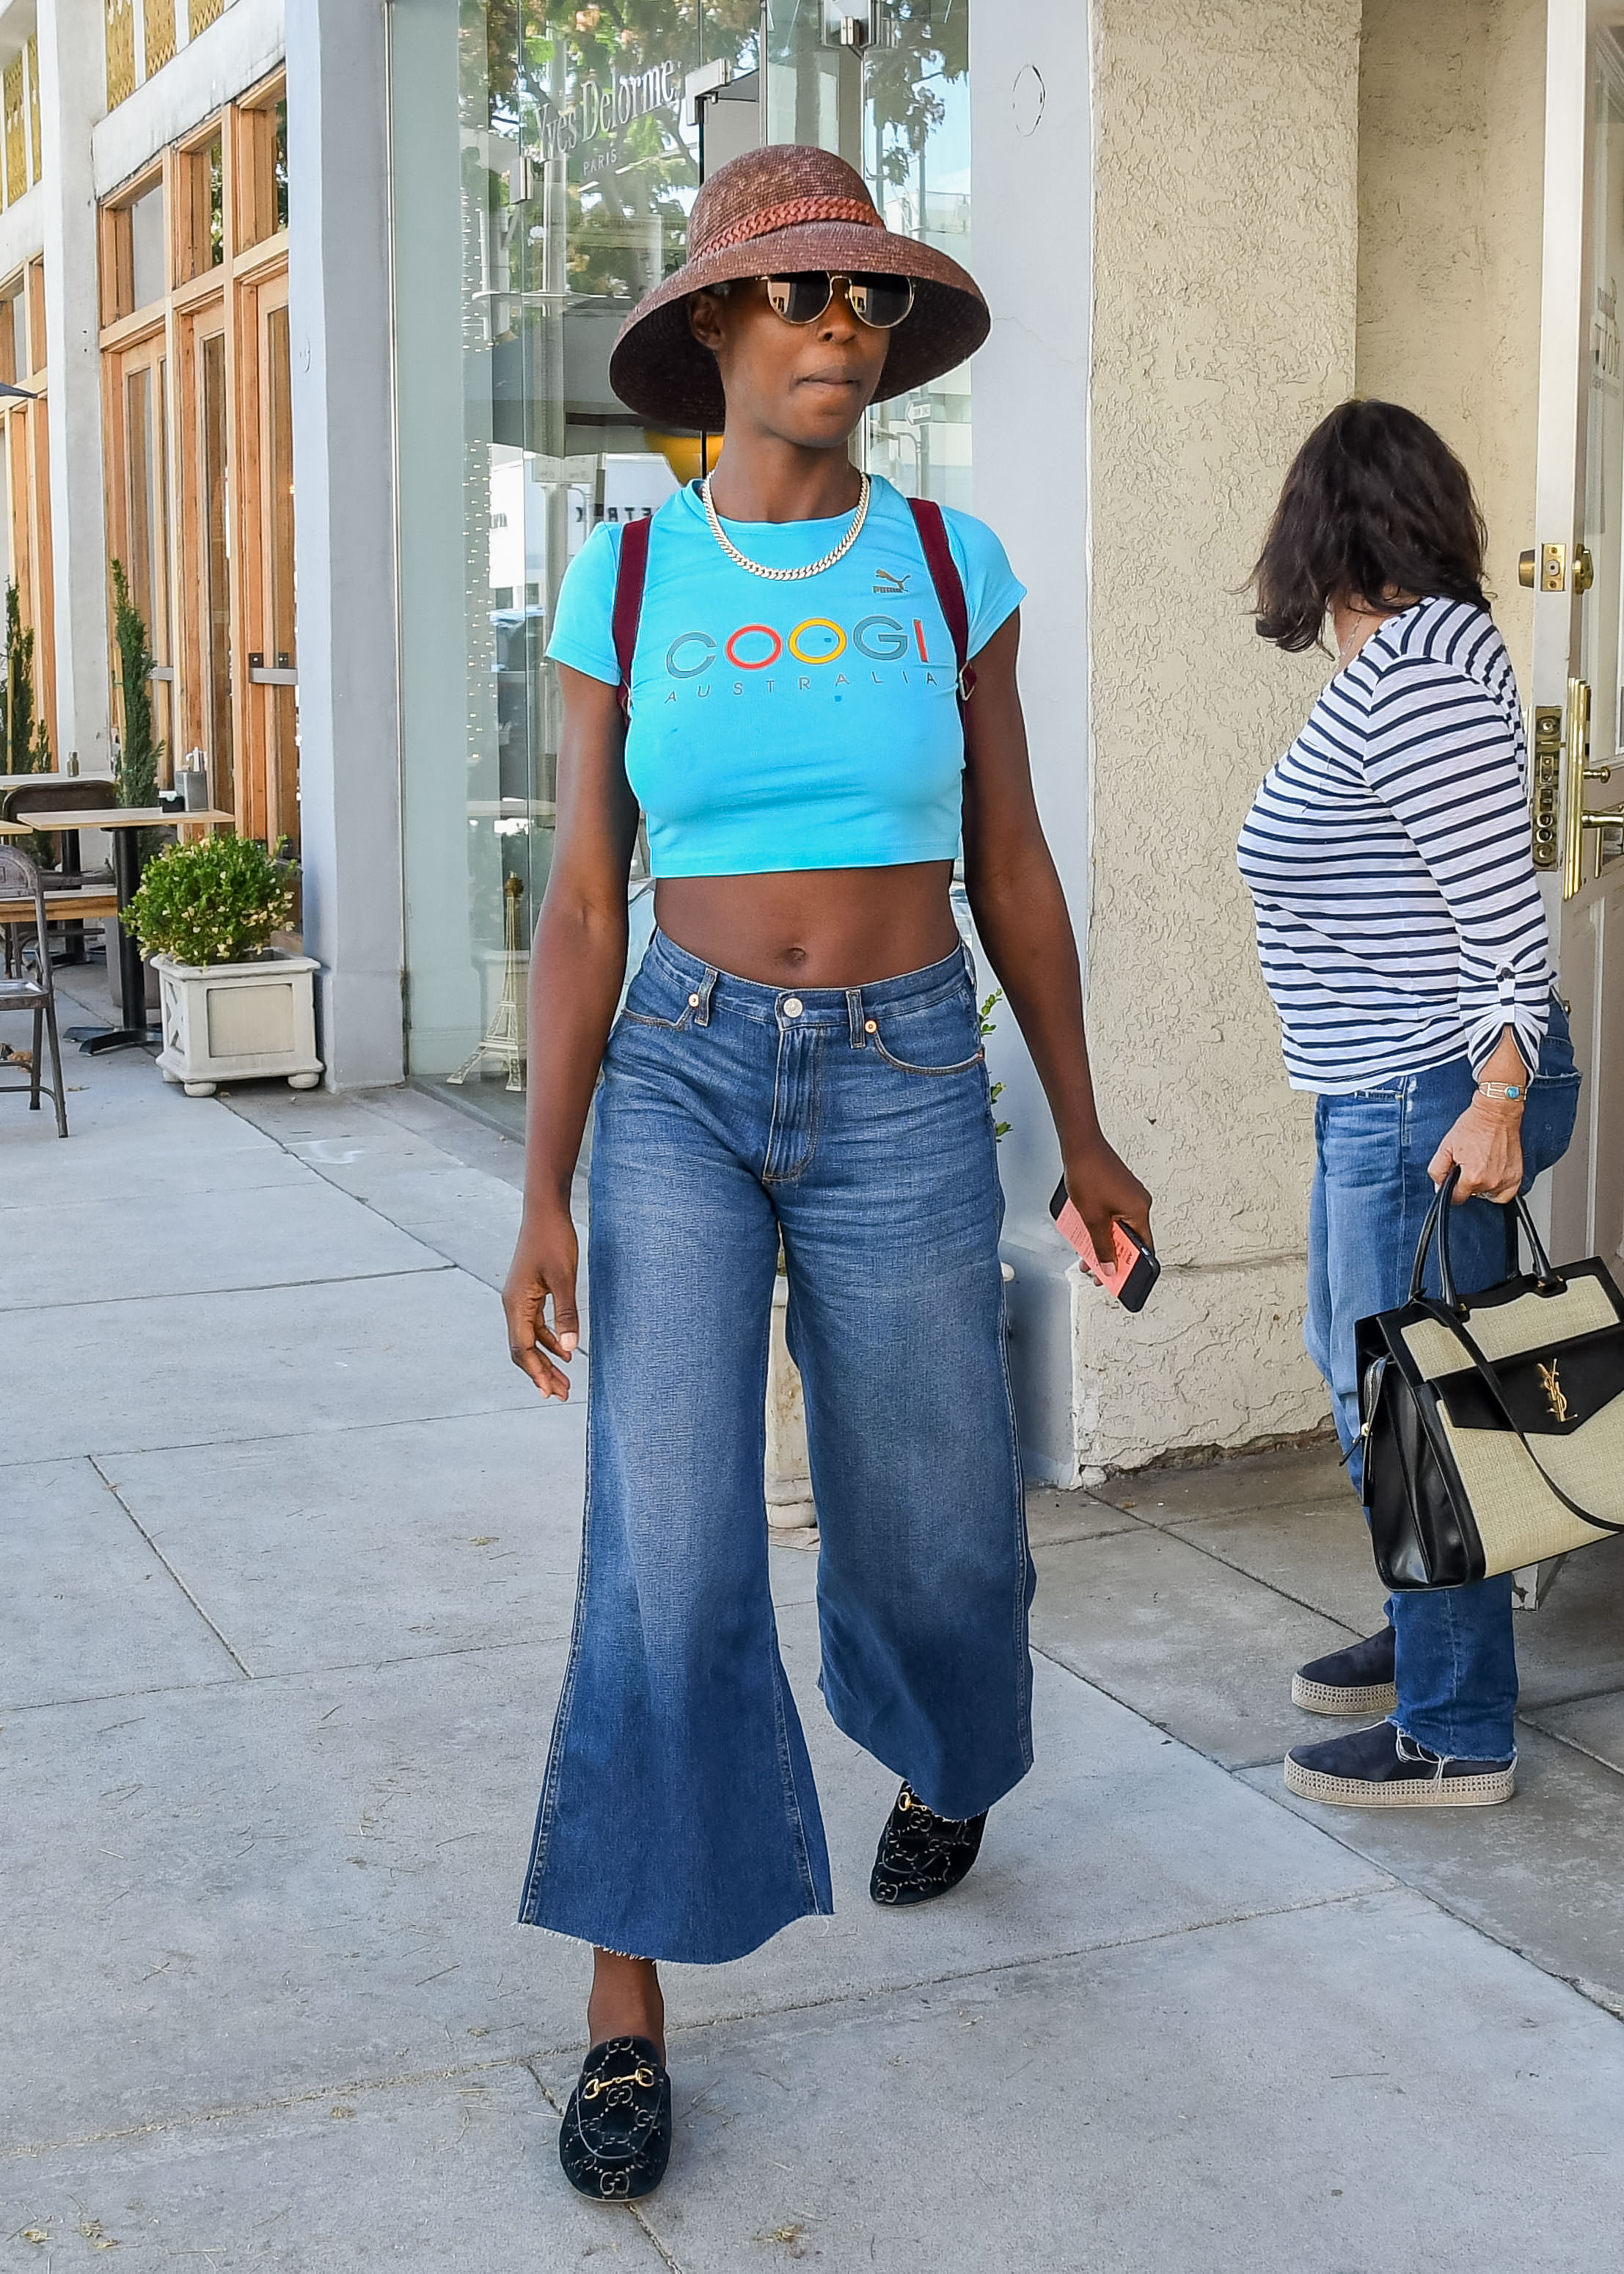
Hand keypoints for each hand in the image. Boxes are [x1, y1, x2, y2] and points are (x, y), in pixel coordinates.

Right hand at [502, 1198, 580, 1398]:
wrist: (545, 1210)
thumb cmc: (554, 1240)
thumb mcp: (565, 1278)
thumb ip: (567, 1313)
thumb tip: (570, 1349)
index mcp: (516, 1303)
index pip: (522, 1348)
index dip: (536, 1372)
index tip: (551, 1392)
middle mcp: (512, 1304)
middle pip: (523, 1348)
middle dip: (542, 1372)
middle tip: (562, 1394)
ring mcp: (519, 1298)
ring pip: (529, 1338)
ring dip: (546, 1359)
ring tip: (565, 1380)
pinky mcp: (528, 1291)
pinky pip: (535, 1325)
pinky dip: (548, 1340)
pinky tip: (565, 1351)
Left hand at [1063, 1134, 1152, 1273]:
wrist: (1081, 1145)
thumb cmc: (1089, 1173)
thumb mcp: (1092, 1218)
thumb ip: (1101, 1247)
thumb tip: (1109, 1268)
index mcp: (1139, 1212)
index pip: (1143, 1249)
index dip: (1131, 1268)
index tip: (1119, 1281)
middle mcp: (1139, 1204)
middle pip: (1130, 1241)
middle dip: (1112, 1256)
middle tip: (1097, 1269)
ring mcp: (1129, 1197)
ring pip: (1119, 1229)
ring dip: (1103, 1241)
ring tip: (1086, 1251)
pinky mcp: (1119, 1191)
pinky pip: (1114, 1216)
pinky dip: (1102, 1227)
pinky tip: (1086, 1231)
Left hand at [1428, 1098, 1523, 1203]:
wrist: (1496, 1114)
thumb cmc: (1474, 1126)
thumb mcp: (1445, 1147)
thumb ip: (1437, 1171)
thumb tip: (1439, 1186)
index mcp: (1472, 1177)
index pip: (1457, 1198)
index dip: (1452, 1189)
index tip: (1454, 1180)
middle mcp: (1491, 1182)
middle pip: (1473, 1195)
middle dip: (1467, 1183)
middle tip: (1469, 1164)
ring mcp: (1506, 1180)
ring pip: (1488, 1194)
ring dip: (1483, 1185)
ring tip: (1481, 1165)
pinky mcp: (1517, 1176)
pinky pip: (1506, 1194)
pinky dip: (1499, 1188)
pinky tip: (1493, 1175)